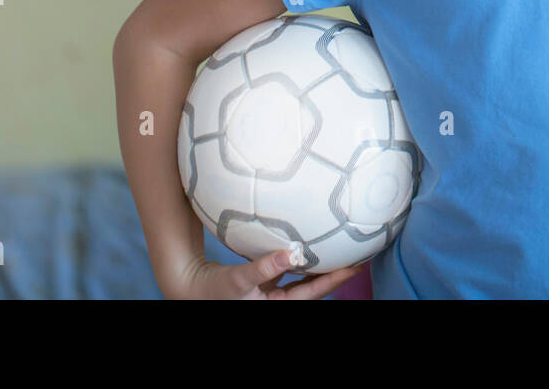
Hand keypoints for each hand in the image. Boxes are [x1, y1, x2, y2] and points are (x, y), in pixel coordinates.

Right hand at [165, 249, 366, 299]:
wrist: (190, 286)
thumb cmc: (214, 290)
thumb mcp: (239, 280)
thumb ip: (264, 267)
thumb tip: (290, 253)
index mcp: (278, 305)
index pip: (314, 291)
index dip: (336, 278)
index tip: (356, 264)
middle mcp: (279, 299)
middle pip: (314, 285)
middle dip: (335, 270)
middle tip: (357, 252)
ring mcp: (273, 290)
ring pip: (303, 276)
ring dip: (319, 263)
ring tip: (338, 245)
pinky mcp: (264, 279)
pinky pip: (288, 268)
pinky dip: (299, 258)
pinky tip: (307, 242)